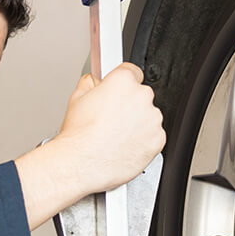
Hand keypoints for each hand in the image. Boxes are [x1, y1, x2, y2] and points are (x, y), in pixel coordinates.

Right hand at [14, 63, 164, 228]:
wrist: (82, 163)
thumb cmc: (79, 136)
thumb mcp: (76, 98)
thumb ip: (90, 83)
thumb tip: (93, 82)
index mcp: (123, 81)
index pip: (131, 72)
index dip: (122, 84)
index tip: (118, 92)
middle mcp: (142, 97)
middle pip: (140, 96)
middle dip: (129, 106)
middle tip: (111, 120)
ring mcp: (152, 119)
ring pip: (148, 118)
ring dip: (137, 124)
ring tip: (116, 136)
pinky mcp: (158, 140)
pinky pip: (153, 137)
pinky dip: (143, 142)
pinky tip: (124, 146)